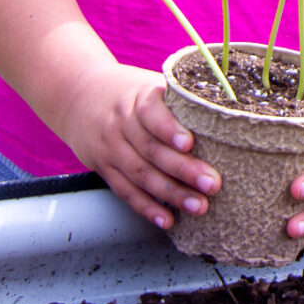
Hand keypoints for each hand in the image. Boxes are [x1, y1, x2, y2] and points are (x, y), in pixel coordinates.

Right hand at [56, 62, 221, 230]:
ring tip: (199, 206)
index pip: (151, 112)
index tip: (190, 143)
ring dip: (171, 195)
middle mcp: (121, 124)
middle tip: (213, 184)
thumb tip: (225, 109)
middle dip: (183, 170)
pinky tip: (168, 220)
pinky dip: (147, 208)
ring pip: (140, 176)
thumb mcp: (149, 84)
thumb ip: (178, 99)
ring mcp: (110, 148)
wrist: (78, 95)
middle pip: (151, 150)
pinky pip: (125, 191)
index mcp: (137, 98)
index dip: (170, 129)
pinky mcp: (103, 168)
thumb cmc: (130, 91)